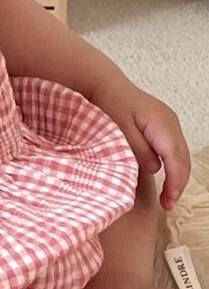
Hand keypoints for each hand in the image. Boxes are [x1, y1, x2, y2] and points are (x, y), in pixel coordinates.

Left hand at [91, 73, 189, 209]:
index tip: (168, 202)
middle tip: (167, 205)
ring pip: (181, 156)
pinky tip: (164, 178)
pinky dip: (173, 166)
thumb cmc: (109, 103)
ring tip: (166, 197)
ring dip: (177, 177)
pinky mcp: (165, 125)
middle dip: (178, 184)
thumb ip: (138, 150)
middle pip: (183, 160)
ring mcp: (170, 123)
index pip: (176, 160)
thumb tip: (156, 169)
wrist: (105, 83)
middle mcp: (171, 123)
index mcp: (162, 124)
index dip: (175, 183)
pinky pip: (174, 149)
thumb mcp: (120, 129)